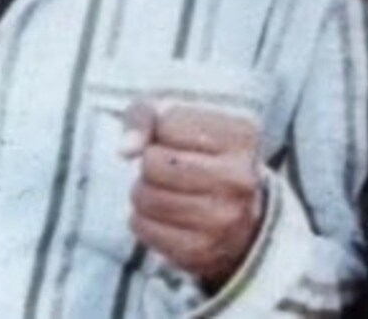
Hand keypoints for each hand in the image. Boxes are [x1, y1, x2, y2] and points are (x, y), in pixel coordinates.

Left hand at [122, 100, 264, 287]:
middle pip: (154, 164)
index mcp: (241, 135)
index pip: (168, 124)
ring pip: (145, 197)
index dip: (161, 131)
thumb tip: (126, 150)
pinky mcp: (202, 250)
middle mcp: (239, 177)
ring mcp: (224, 218)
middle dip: (149, 164)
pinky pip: (141, 226)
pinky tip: (165, 215)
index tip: (181, 141)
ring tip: (166, 191)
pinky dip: (142, 218)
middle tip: (168, 169)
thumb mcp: (178, 119)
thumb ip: (145, 116)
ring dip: (143, 191)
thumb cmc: (199, 155)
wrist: (237, 216)